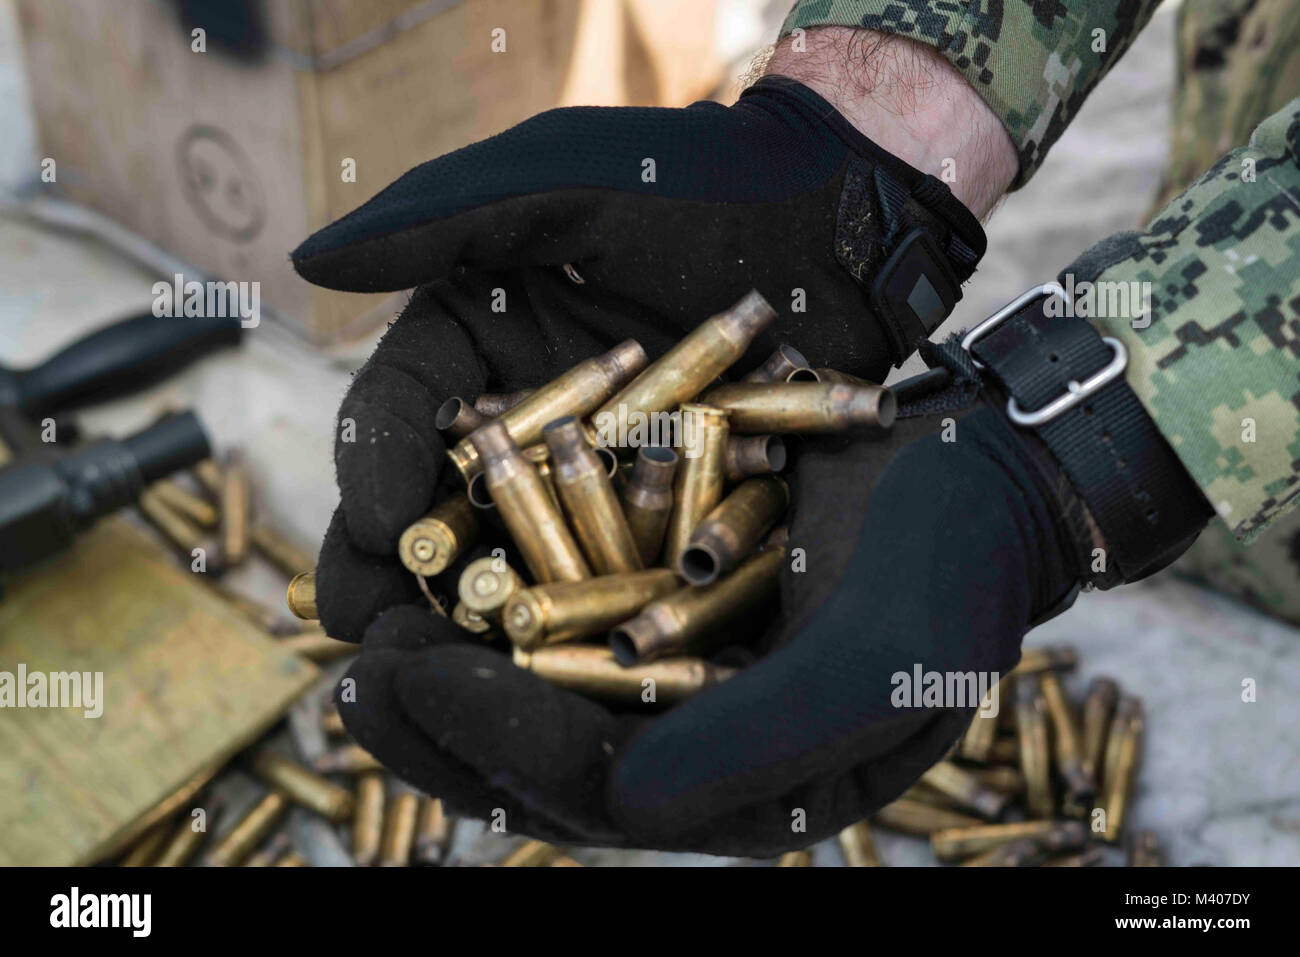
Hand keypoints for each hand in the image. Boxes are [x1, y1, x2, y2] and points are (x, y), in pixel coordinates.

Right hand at [293, 65, 993, 638]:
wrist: (828, 225)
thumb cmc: (686, 182)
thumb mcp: (555, 183)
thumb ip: (437, 219)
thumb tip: (305, 262)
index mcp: (470, 350)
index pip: (392, 420)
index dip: (371, 475)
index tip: (379, 530)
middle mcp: (517, 428)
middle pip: (437, 512)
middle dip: (405, 581)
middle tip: (390, 641)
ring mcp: (590, 482)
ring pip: (517, 562)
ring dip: (488, 626)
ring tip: (471, 682)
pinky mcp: (663, 520)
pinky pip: (618, 578)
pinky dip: (597, 625)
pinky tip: (581, 672)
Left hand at [327, 403, 1080, 854]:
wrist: (981, 482)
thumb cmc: (947, 574)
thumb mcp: (871, 668)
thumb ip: (749, 748)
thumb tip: (617, 808)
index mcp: (746, 789)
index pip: (594, 791)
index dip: (494, 742)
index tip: (405, 679)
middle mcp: (699, 746)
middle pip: (541, 759)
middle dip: (441, 723)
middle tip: (354, 676)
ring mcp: (679, 680)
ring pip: (537, 695)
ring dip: (448, 667)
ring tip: (367, 630)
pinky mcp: (668, 610)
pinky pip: (565, 623)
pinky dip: (496, 602)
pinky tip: (433, 567)